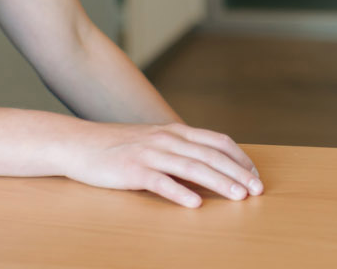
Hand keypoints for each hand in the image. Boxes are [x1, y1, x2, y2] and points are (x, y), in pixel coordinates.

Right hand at [59, 122, 263, 207]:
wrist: (79, 143)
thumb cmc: (119, 146)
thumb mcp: (155, 141)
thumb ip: (180, 149)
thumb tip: (208, 166)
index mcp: (175, 131)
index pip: (217, 141)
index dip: (240, 158)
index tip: (256, 175)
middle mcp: (167, 139)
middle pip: (210, 155)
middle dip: (238, 173)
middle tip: (257, 190)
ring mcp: (150, 153)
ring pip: (192, 167)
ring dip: (218, 182)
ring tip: (238, 197)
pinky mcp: (133, 169)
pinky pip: (160, 182)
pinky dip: (179, 192)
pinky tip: (194, 204)